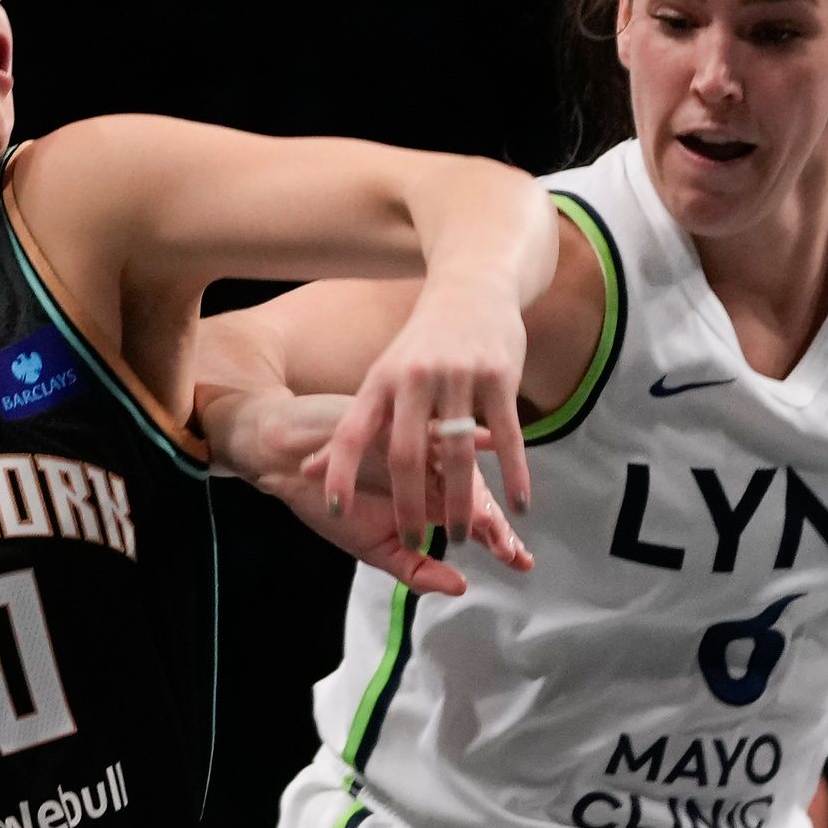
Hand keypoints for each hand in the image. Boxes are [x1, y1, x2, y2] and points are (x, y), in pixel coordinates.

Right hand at [226, 391, 520, 592]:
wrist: (287, 463)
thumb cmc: (327, 504)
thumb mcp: (374, 548)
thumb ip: (415, 569)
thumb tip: (460, 588)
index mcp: (428, 501)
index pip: (471, 520)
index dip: (498, 540)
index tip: (521, 561)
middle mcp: (432, 475)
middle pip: (475, 496)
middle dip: (497, 526)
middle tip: (516, 551)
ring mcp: (419, 449)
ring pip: (463, 469)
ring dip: (480, 495)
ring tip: (495, 522)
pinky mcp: (402, 421)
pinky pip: (438, 428)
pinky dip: (460, 436)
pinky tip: (486, 444)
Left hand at [313, 283, 533, 567]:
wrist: (473, 285)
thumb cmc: (422, 343)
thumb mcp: (382, 376)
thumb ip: (352, 426)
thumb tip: (308, 470)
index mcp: (381, 380)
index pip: (352, 432)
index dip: (340, 472)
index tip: (335, 511)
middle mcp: (417, 378)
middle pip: (408, 454)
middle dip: (409, 504)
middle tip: (416, 541)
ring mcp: (460, 376)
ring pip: (459, 454)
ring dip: (460, 502)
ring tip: (462, 535)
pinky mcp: (500, 376)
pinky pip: (509, 437)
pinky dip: (514, 474)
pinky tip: (519, 506)